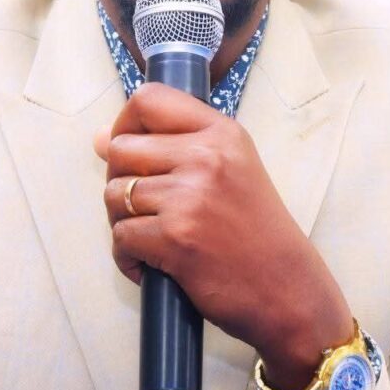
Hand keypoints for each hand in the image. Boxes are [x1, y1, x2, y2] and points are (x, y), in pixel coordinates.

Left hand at [95, 82, 353, 389]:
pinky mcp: (175, 236)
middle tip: (144, 207)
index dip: (125, 123)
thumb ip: (173, 148)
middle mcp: (206, 156)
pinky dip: (128, 257)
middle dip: (119, 180)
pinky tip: (152, 265)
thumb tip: (100, 139)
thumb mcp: (232, 170)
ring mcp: (189, 196)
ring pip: (114, 194)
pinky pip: (121, 236)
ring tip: (153, 238)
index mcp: (222, 133)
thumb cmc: (257, 234)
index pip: (149, 99)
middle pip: (120, 148)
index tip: (129, 151)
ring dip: (123, 222)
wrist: (289, 290)